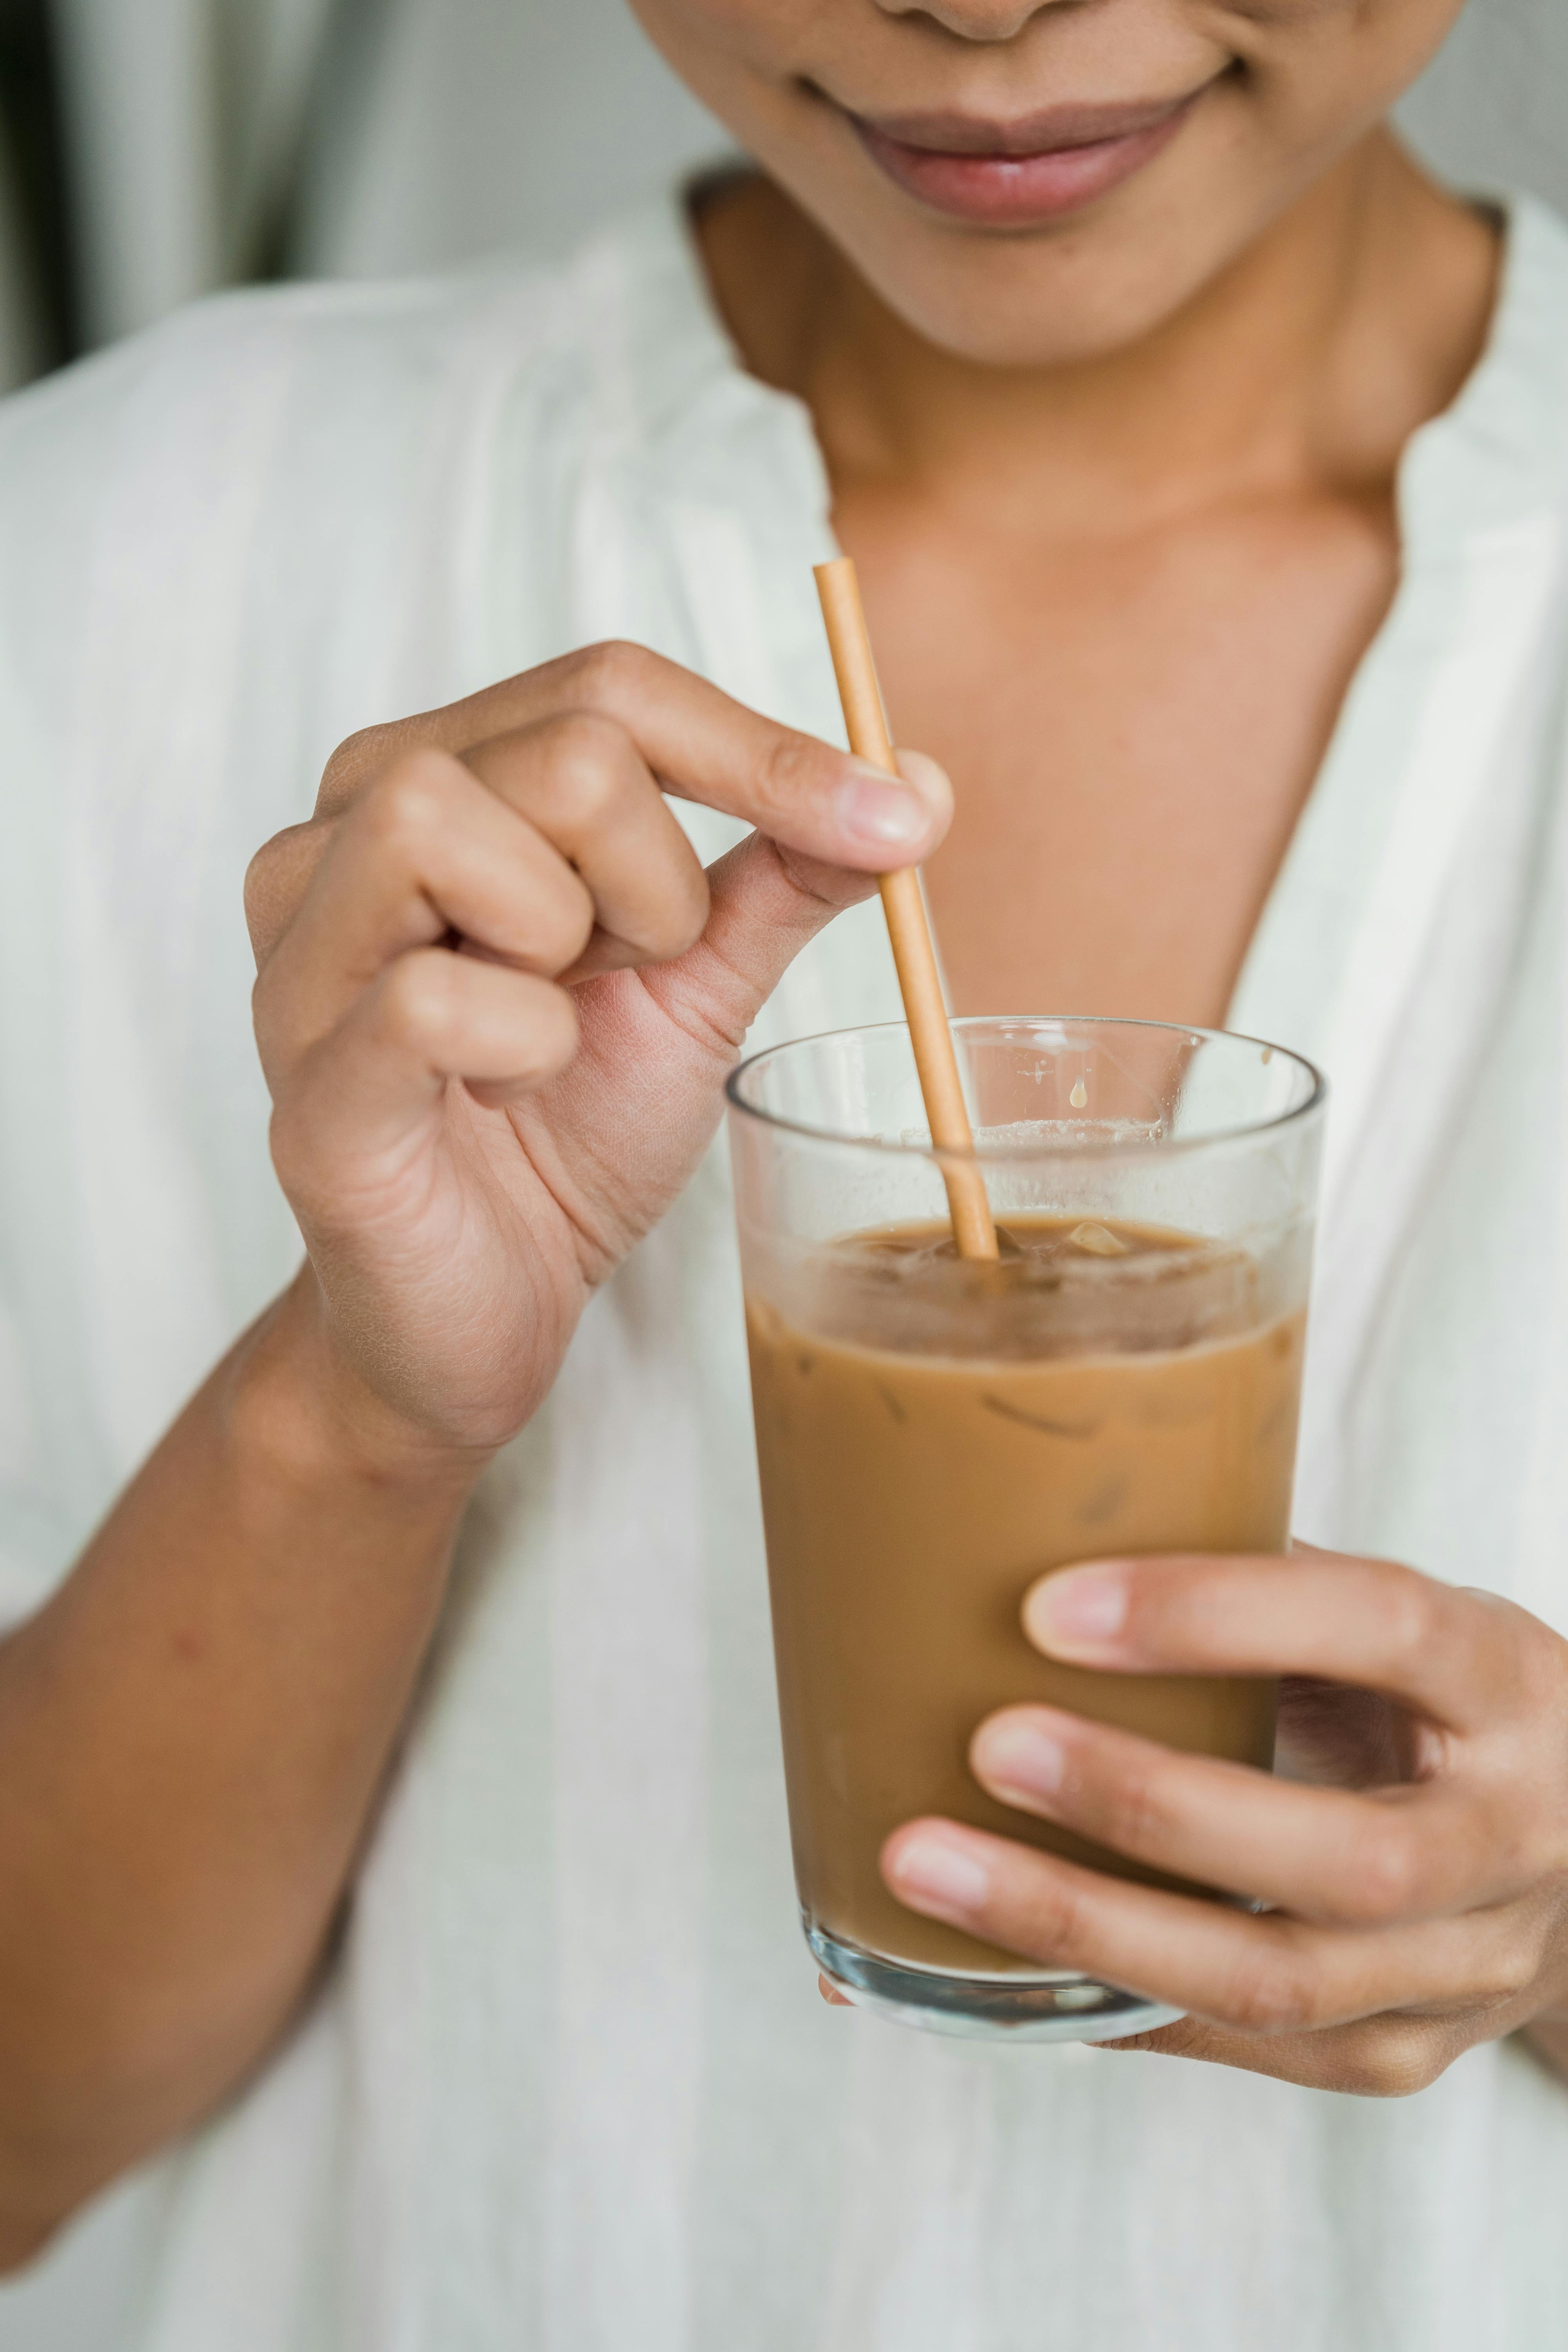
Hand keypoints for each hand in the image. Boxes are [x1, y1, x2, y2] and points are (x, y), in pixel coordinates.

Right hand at [245, 642, 949, 1462]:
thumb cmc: (566, 1130)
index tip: (894, 821)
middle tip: (630, 979)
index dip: (765, 750)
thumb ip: (782, 874)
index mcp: (435, 785)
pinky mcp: (306, 1090)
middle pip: (562, 747)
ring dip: (571, 935)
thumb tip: (912, 778)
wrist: (490, 1308)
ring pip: (440, 817)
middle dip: (661, 879)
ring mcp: (304, 960)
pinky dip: (522, 1044)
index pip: (608, 688)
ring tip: (559, 1023)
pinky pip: (428, 999)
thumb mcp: (696, 981)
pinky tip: (511, 1088)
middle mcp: (339, 839)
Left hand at [880, 1549, 1567, 2094]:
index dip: (1217, 1613)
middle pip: (1339, 1857)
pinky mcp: (1398, 2055)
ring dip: (1083, 1929)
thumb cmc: (1440, 1702)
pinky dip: (1098, 2004)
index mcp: (1508, 1684)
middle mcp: (1510, 1841)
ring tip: (929, 1867)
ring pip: (1275, 1980)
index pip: (1382, 1630)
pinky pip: (1238, 2045)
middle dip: (1144, 1805)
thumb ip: (1261, 1580)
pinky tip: (977, 1966)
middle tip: (989, 1745)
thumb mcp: (1392, 1622)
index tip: (1051, 1606)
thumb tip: (1035, 1513)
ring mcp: (1463, 1969)